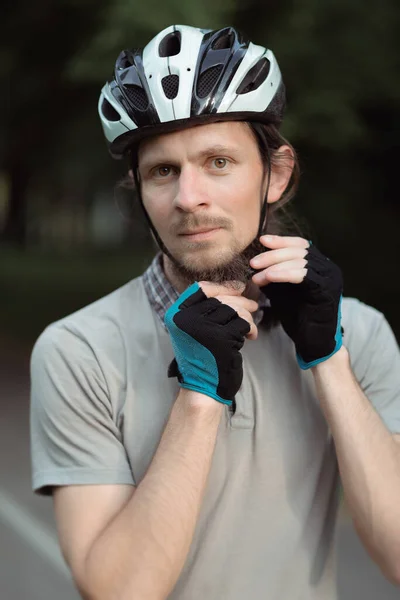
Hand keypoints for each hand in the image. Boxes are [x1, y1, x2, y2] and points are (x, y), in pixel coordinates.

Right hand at [165, 282, 257, 404]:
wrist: (202, 388)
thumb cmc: (203, 357)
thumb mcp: (194, 329)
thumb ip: (206, 309)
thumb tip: (236, 287)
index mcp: (176, 314)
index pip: (201, 288)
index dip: (222, 287)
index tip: (238, 289)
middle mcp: (186, 319)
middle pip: (221, 298)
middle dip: (241, 301)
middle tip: (254, 305)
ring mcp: (202, 329)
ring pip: (234, 309)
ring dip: (247, 317)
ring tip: (249, 328)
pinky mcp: (220, 340)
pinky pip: (243, 323)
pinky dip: (250, 328)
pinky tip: (250, 336)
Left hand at [249, 235, 343, 368]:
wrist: (314, 343)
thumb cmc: (298, 319)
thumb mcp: (283, 291)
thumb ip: (275, 275)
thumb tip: (257, 261)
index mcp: (320, 266)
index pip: (300, 245)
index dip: (281, 241)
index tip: (261, 241)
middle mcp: (328, 268)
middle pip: (299, 250)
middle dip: (273, 254)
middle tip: (253, 263)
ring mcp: (330, 278)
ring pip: (300, 260)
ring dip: (274, 265)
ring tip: (257, 276)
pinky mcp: (327, 290)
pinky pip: (303, 275)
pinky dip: (284, 274)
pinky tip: (269, 277)